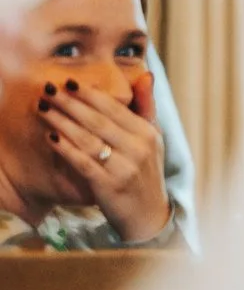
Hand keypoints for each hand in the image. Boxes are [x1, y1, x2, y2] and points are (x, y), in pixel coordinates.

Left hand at [41, 79, 170, 243]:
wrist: (148, 214)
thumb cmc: (145, 172)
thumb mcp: (153, 139)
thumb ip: (146, 107)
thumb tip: (146, 74)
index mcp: (148, 134)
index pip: (115, 108)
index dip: (90, 94)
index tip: (69, 82)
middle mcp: (138, 148)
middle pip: (98, 120)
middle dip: (70, 103)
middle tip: (48, 90)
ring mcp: (124, 167)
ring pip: (87, 139)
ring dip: (62, 122)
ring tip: (43, 109)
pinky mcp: (108, 185)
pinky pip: (82, 162)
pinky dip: (65, 149)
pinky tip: (51, 137)